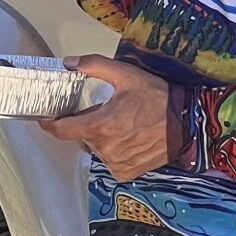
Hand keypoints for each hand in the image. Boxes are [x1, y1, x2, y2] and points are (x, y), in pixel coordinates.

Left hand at [42, 55, 171, 181]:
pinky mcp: (126, 172)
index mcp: (100, 126)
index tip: (47, 118)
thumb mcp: (126, 75)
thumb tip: (68, 63)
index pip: (61, 130)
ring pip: (97, 149)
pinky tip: (130, 139)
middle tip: (107, 112)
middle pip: (82, 136)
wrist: (188, 123)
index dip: (50, 123)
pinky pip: (110, 161)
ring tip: (124, 125)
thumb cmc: (158, 98)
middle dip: (89, 124)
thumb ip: (94, 66)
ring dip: (103, 138)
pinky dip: (115, 151)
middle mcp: (105, 149)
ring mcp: (116, 163)